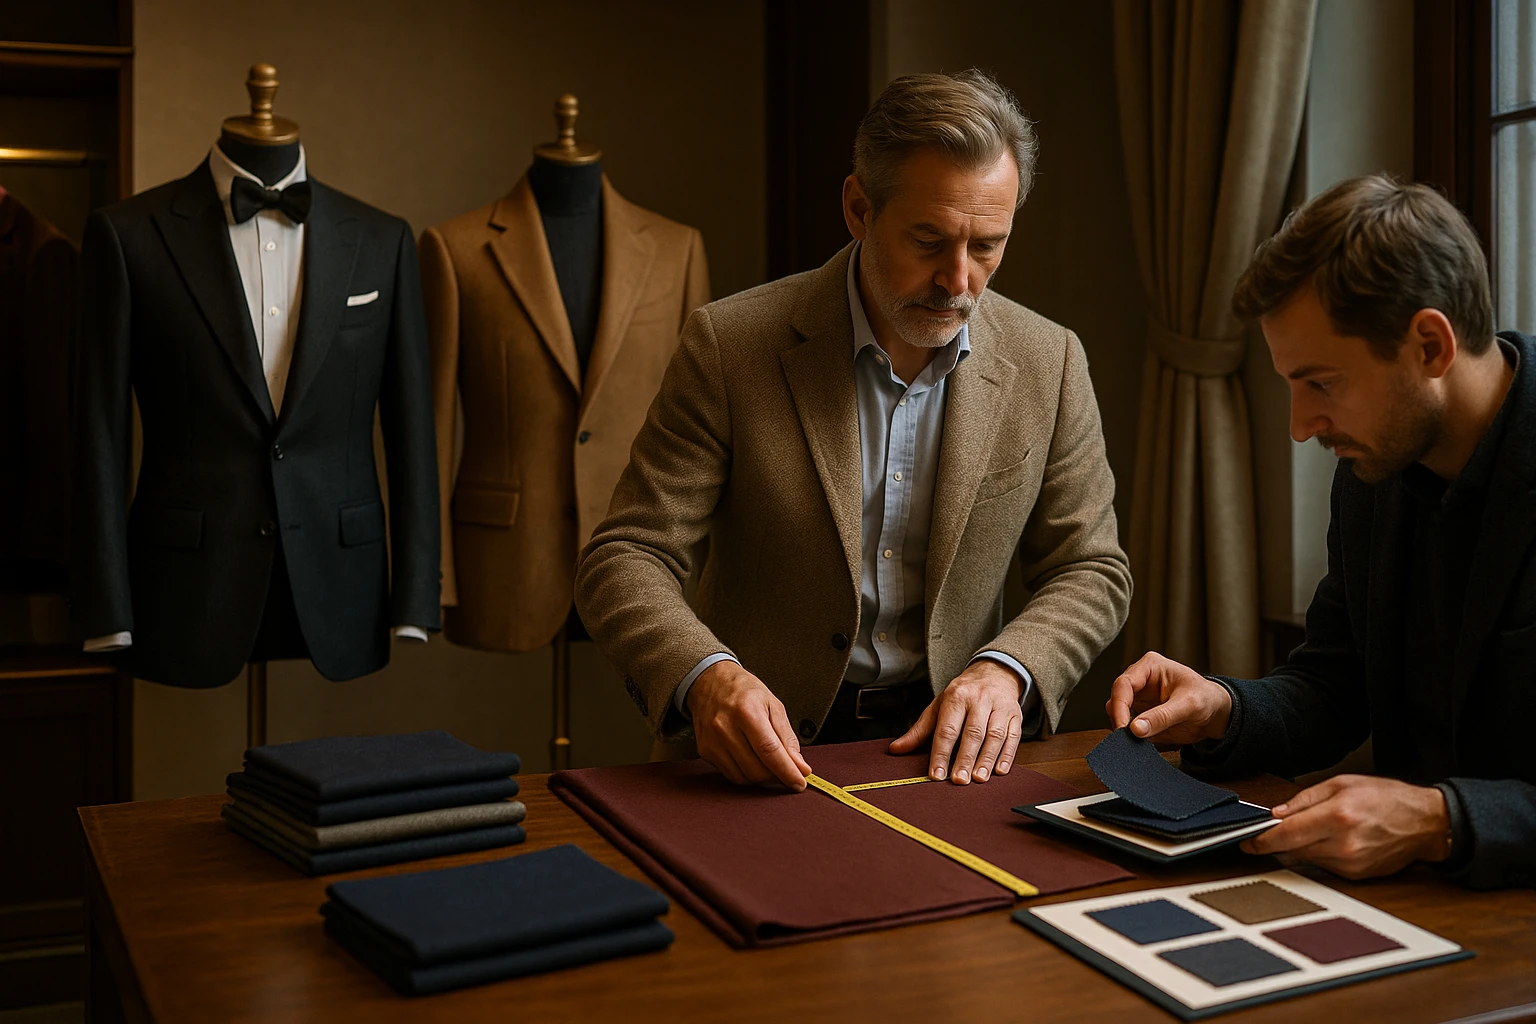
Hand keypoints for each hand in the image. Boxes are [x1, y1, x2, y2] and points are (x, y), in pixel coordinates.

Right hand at [686, 660, 811, 790]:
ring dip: (762, 778)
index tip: (800, 782)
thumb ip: (787, 738)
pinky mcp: (705, 751)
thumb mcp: (773, 705)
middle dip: (777, 776)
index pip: (769, 750)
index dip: (787, 771)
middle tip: (787, 770)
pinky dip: (747, 775)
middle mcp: (725, 727)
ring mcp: (712, 741)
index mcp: (746, 711)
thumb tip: (800, 767)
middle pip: (757, 769)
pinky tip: (752, 761)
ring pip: (745, 777)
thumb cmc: (744, 691)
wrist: (710, 682)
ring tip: (769, 763)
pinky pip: (731, 775)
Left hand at [890, 660, 1022, 784]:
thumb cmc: (963, 694)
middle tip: (959, 780)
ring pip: (994, 736)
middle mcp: (979, 700)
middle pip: (972, 733)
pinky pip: (1013, 737)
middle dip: (965, 758)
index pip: (947, 728)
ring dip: (987, 759)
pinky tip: (999, 770)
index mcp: (957, 696)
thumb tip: (896, 749)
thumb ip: (919, 730)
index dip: (941, 753)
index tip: (937, 774)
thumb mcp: (938, 706)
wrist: (994, 673)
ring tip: (978, 779)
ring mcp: (1000, 707)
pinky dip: (1007, 755)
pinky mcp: (1016, 716)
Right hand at [1105, 651, 1232, 744]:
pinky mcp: (1141, 715)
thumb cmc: (1206, 698)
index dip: (1119, 706)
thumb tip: (1135, 729)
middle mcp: (1140, 680)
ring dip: (1125, 730)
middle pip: (1116, 699)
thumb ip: (1162, 716)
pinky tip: (1141, 744)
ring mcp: (1139, 698)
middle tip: (1126, 739)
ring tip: (1137, 743)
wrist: (1216, 713)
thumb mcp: (1188, 706)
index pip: (1124, 684)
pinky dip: (1132, 737)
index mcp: (1149, 666)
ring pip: (1118, 714)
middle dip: (1120, 719)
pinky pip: (1129, 727)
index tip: (1123, 727)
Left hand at [1240, 775, 1450, 878]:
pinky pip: (1323, 866)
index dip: (1261, 840)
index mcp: (1337, 816)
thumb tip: (1277, 814)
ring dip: (1296, 848)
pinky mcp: (1356, 876)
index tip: (1246, 842)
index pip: (1287, 834)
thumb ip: (1305, 799)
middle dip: (1274, 843)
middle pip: (1291, 850)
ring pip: (1305, 860)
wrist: (1426, 823)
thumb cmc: (1387, 798)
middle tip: (1265, 834)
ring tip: (1307, 831)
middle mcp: (1343, 844)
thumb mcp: (1342, 784)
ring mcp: (1350, 864)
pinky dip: (1316, 855)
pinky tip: (1327, 841)